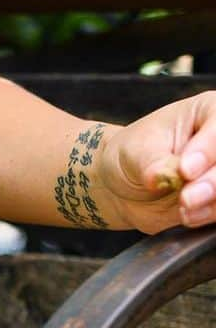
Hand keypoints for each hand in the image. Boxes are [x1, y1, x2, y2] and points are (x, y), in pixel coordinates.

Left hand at [99, 90, 215, 233]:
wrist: (121, 187)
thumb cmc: (131, 156)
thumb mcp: (136, 153)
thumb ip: (156, 164)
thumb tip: (167, 176)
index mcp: (210, 111)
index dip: (208, 150)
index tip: (185, 170)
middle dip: (213, 182)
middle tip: (186, 197)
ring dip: (212, 202)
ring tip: (183, 208)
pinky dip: (209, 214)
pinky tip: (187, 216)